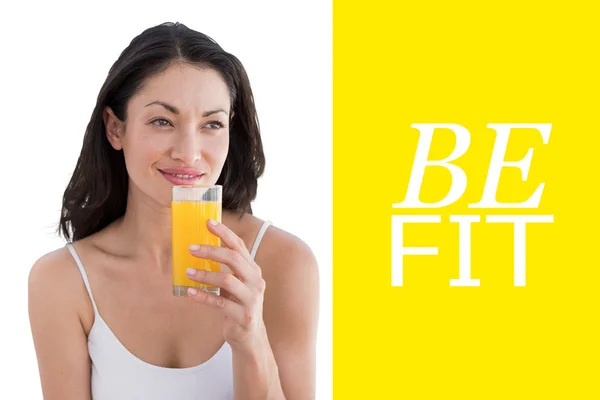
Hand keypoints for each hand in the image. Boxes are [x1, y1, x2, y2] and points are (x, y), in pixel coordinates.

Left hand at [185, 218, 266, 348]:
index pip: (240, 246)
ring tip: (188, 272)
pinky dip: (204, 297)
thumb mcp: (236, 284)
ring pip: (227, 280)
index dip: (224, 233)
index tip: (208, 222)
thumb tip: (201, 250)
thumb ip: (226, 269)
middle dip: (211, 251)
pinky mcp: (243, 315)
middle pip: (234, 259)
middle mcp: (256, 281)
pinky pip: (220, 303)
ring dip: (205, 274)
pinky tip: (190, 293)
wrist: (251, 337)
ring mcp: (251, 299)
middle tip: (191, 248)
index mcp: (253, 270)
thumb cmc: (239, 305)